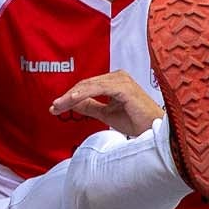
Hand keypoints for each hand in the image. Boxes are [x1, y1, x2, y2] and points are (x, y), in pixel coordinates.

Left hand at [48, 71, 164, 135]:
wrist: (154, 131)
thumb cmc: (137, 122)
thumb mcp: (107, 114)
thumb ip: (91, 107)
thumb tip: (73, 103)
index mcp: (115, 81)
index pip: (87, 86)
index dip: (70, 96)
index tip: (56, 107)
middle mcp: (118, 77)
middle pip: (86, 84)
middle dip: (67, 97)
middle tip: (54, 107)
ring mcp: (121, 80)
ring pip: (89, 86)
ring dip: (71, 97)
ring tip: (58, 106)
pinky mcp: (123, 87)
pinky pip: (98, 89)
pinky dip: (83, 94)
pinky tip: (71, 101)